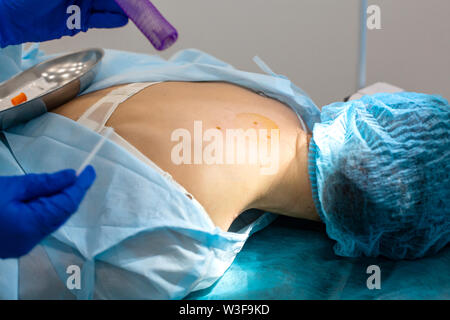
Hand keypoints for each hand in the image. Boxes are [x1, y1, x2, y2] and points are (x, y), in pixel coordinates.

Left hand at [0, 0, 127, 47]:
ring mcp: (81, 5)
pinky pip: (100, 20)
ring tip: (137, 12)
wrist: (13, 19)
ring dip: (122, 9)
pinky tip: (123, 19)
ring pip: (107, 6)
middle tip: (138, 5)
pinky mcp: (80, 21)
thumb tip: (107, 1)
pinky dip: (112, 20)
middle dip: (123, 1)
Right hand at [0, 166, 95, 258]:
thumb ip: (43, 183)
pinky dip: (46, 211)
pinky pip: (40, 226)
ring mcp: (23, 246)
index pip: (67, 204)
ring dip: (59, 202)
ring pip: (52, 222)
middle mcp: (31, 241)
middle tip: (80, 174)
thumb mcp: (11, 188)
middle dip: (72, 193)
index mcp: (31, 226)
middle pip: (62, 215)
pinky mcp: (17, 245)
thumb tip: (71, 177)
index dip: (81, 186)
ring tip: (62, 182)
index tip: (90, 171)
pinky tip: (44, 198)